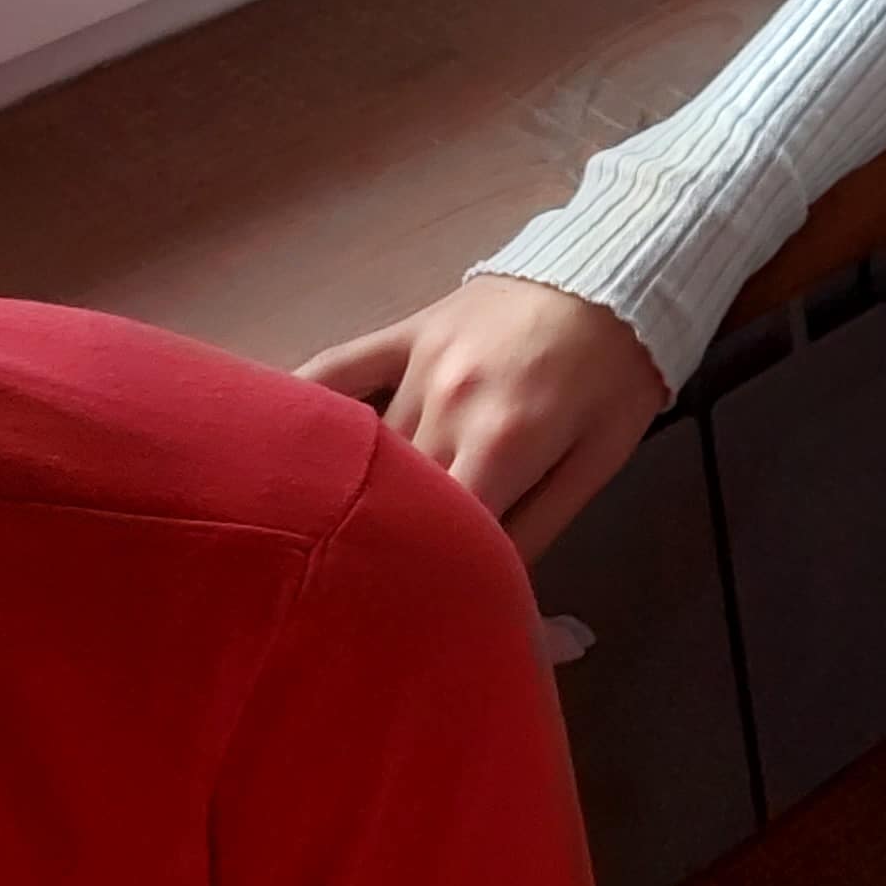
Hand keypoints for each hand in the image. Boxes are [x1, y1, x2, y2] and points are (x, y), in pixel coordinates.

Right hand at [300, 274, 667, 563]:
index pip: (438, 534)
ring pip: (363, 450)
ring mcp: (416, 363)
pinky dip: (299, 408)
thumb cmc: (618, 372)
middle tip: (357, 593)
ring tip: (315, 543)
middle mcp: (446, 404)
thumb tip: (489, 593)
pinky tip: (266, 451)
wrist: (618, 268)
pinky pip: (332, 370)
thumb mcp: (600, 457)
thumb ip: (538, 527)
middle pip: (393, 498)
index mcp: (503, 443)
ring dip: (348, 494)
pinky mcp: (402, 332)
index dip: (420, 580)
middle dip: (382, 545)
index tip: (402, 618)